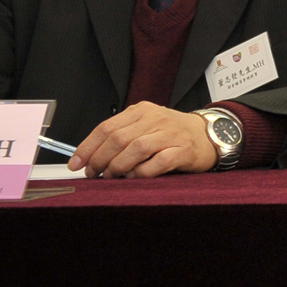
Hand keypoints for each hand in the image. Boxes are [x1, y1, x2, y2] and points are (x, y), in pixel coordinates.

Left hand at [70, 102, 219, 177]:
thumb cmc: (173, 133)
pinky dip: (142, 172)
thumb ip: (122, 135)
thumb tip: (91, 156)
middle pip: (118, 139)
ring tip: (113, 176)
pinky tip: (136, 176)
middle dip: (99, 160)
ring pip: (135, 149)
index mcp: (142, 111)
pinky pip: (157, 163)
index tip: (76, 163)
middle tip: (93, 173)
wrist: (210, 134)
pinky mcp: (183, 150)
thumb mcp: (146, 126)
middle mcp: (156, 119)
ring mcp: (170, 134)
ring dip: (118, 167)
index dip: (87, 147)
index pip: (107, 127)